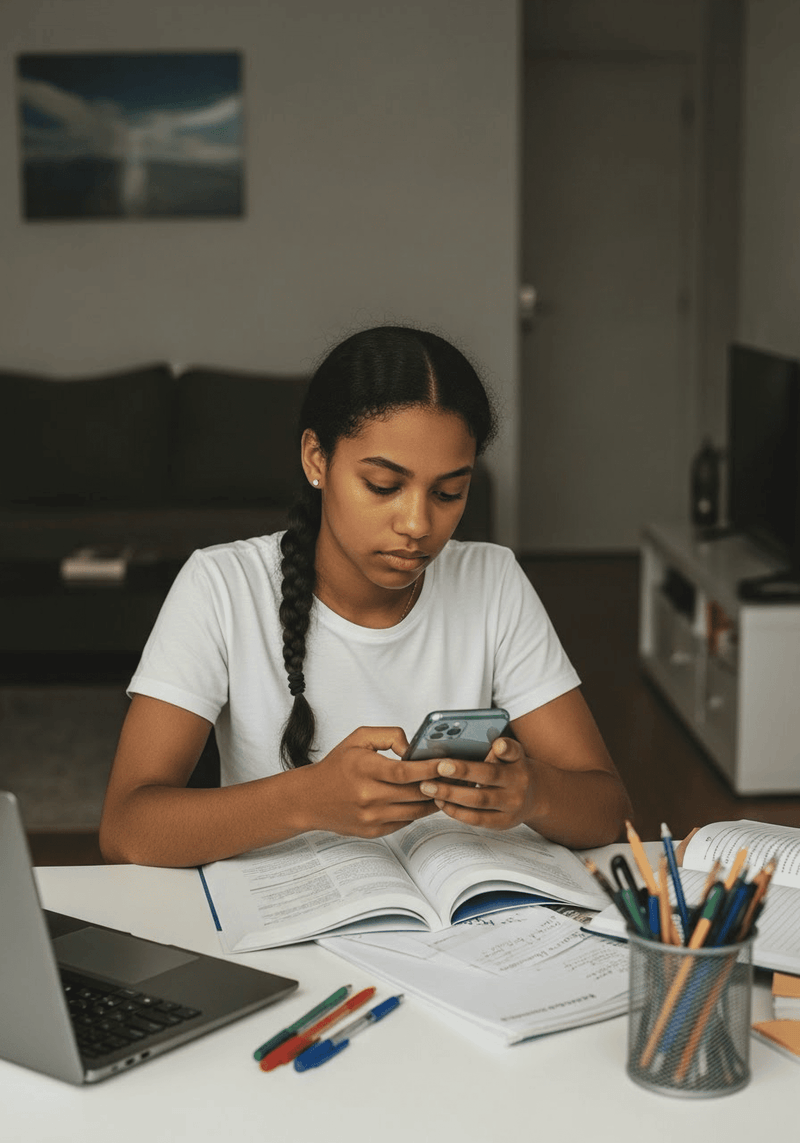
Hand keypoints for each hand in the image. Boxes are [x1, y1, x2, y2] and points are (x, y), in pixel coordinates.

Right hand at [299, 726, 441, 838]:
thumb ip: (390, 735)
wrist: (310, 798)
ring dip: (433, 800)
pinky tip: (424, 800)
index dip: (429, 769)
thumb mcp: (359, 738)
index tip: (447, 764)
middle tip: (455, 776)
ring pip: (414, 811)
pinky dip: (417, 811)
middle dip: (438, 784)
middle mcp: (367, 795)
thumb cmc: (337, 766)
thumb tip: (414, 750)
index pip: (404, 772)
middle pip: (414, 793)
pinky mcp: (374, 831)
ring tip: (444, 788)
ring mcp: (371, 816)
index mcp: (364, 769)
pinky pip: (405, 822)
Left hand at [418, 737, 534, 829]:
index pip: (513, 752)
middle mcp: (518, 783)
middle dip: (462, 772)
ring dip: (451, 794)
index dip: (505, 748)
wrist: (535, 796)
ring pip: (479, 800)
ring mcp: (511, 805)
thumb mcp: (512, 754)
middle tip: (438, 767)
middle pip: (489, 776)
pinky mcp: (502, 822)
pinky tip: (440, 802)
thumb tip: (485, 743)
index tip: (496, 745)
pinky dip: (456, 811)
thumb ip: (500, 748)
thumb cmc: (513, 770)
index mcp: (518, 761)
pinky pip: (476, 818)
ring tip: (428, 787)